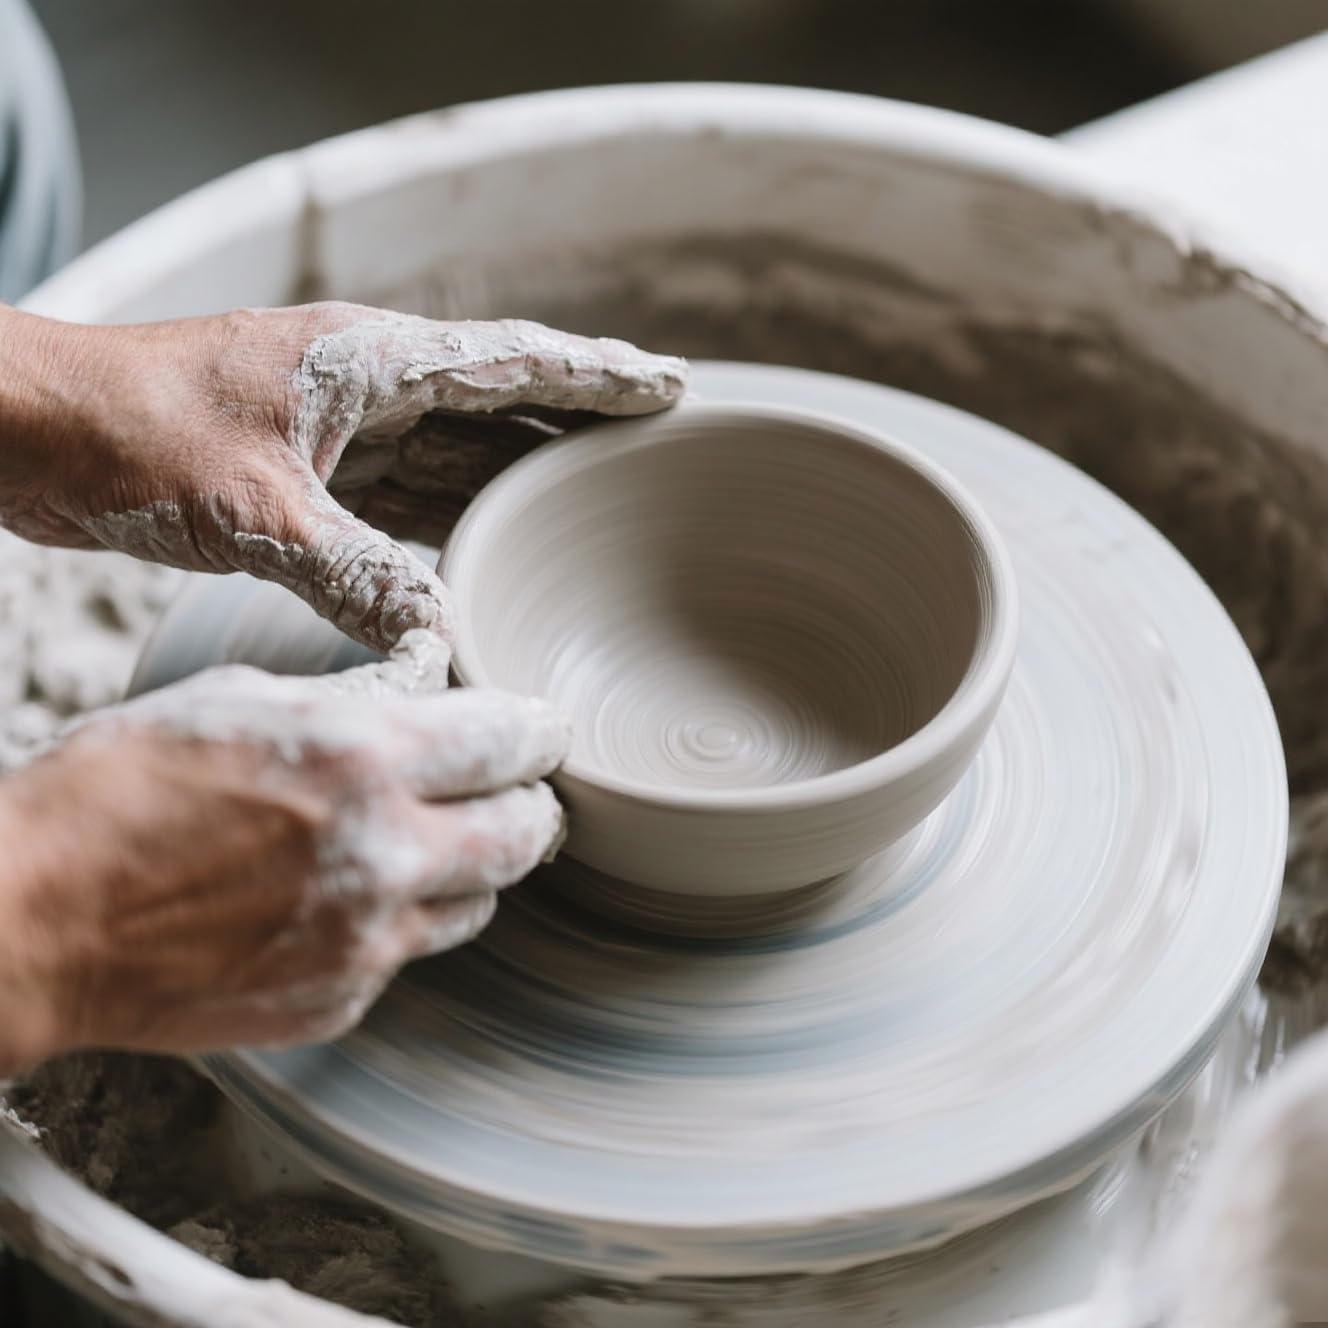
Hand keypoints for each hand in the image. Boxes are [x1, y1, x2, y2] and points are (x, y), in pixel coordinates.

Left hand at [0, 302, 686, 651]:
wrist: (33, 431)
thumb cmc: (129, 431)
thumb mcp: (254, 508)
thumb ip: (355, 570)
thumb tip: (443, 635)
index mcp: (368, 360)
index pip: (511, 361)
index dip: (595, 376)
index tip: (669, 387)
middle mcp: (365, 386)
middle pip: (499, 404)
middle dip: (576, 423)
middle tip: (655, 448)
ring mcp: (337, 429)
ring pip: (455, 453)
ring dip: (520, 476)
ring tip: (594, 504)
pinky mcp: (306, 472)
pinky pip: (405, 497)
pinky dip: (452, 521)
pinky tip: (488, 549)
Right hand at [0, 633, 567, 1074]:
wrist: (36, 922)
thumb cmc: (120, 792)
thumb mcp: (241, 702)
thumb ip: (351, 702)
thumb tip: (420, 686)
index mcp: (363, 760)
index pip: (512, 741)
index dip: (541, 730)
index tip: (546, 731)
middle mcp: (385, 856)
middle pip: (528, 833)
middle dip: (531, 804)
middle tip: (513, 790)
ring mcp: (366, 942)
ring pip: (481, 903)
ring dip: (470, 868)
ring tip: (422, 843)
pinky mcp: (338, 1001)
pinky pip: (407, 955)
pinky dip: (397, 923)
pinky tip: (342, 900)